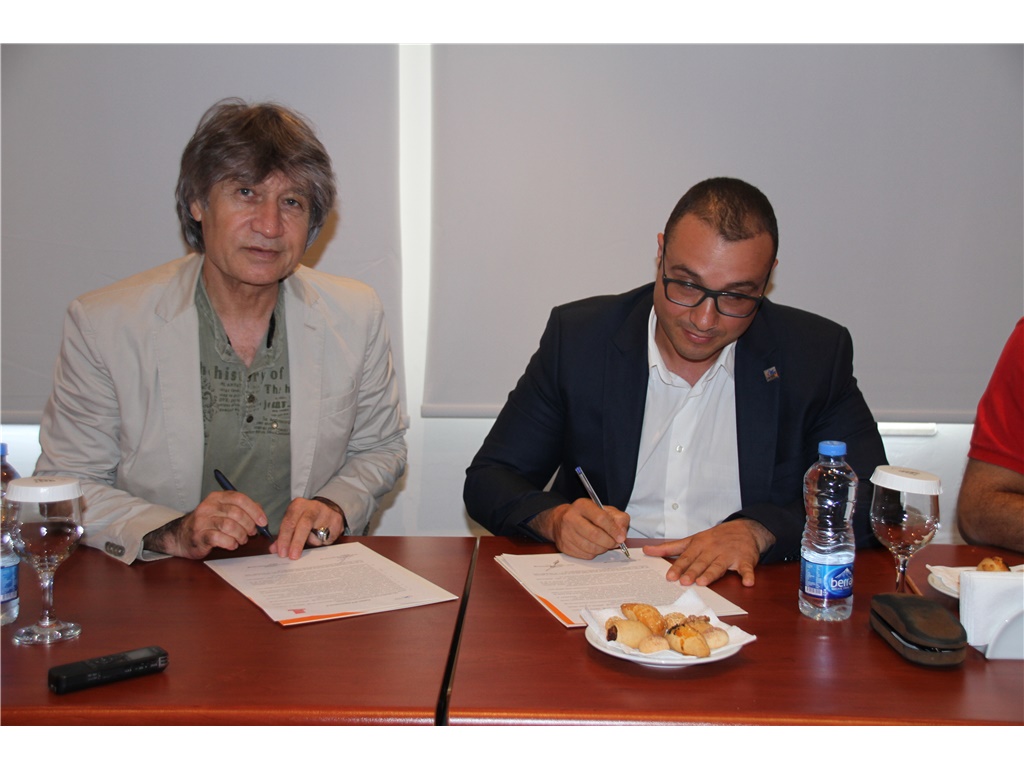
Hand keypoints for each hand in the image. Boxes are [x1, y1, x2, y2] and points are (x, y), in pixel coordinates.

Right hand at [143, 490, 267, 558]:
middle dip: (249, 525)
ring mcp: (202, 521)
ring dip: (241, 535)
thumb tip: (260, 513)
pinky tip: (232, 545)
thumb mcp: (223, 511)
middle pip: (236, 513)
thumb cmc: (208, 524)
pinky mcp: (199, 535)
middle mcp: (208, 506)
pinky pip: (220, 539)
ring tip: (241, 540)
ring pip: (230, 526)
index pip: (239, 498)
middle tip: (252, 533)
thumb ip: (241, 509)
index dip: (255, 510)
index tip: (263, 521)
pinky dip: (231, 543)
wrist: (181, 537)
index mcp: (217, 497)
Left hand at [270, 497, 346, 559]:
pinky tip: (323, 535)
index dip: (284, 538)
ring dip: (312, 542)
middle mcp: (312, 506)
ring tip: (313, 537)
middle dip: (297, 542)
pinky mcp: (337, 520)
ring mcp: (327, 513)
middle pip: (304, 526)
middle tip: (293, 556)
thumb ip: (283, 535)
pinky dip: (323, 542)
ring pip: (317, 535)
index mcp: (298, 505)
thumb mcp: (293, 521)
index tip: (282, 552)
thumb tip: (274, 549)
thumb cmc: (306, 517)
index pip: (289, 522)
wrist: (328, 508)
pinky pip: (328, 539)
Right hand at [528, 499, 629, 559]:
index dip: (613, 530)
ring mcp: (565, 533)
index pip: (600, 518)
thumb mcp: (605, 510)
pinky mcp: (564, 546)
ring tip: (605, 544)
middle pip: (594, 535)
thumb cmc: (588, 516)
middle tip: (615, 543)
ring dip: (602, 549)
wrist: (562, 520)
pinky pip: (585, 555)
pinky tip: (594, 547)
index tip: (621, 537)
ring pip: (590, 548)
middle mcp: (570, 518)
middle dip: (609, 542)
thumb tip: (621, 534)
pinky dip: (593, 553)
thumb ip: (619, 519)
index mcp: (582, 505)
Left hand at [642, 519, 774, 586]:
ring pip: (719, 565)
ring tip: (703, 582)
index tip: (669, 576)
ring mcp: (729, 554)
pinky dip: (748, 574)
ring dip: (712, 573)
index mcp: (699, 544)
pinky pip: (747, 568)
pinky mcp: (745, 560)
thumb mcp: (691, 540)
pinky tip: (748, 582)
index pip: (687, 557)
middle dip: (692, 571)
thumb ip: (669, 547)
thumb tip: (646, 550)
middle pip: (701, 562)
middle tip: (684, 581)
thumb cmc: (713, 538)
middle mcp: (713, 549)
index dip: (678, 566)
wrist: (744, 529)